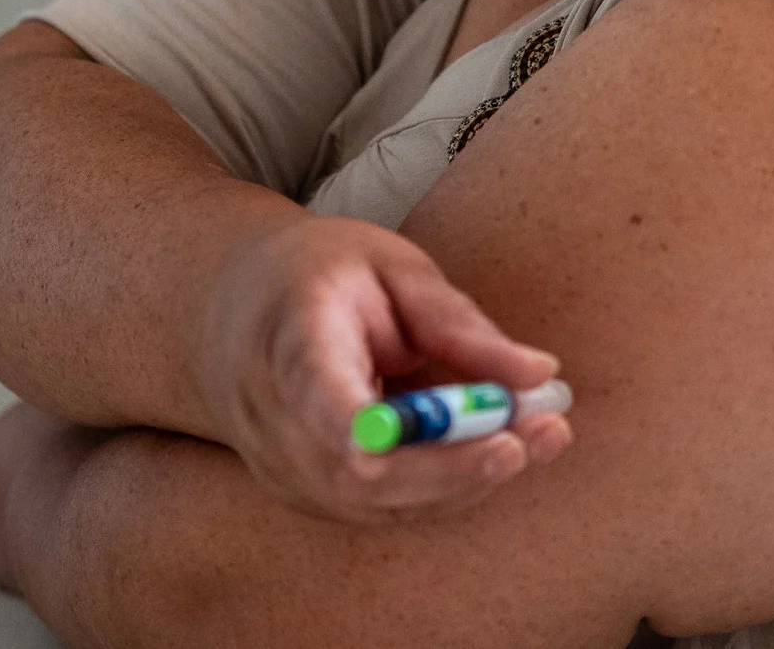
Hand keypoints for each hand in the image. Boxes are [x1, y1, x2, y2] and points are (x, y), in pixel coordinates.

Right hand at [194, 213, 572, 523]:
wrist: (228, 311)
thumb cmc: (320, 277)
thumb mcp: (391, 267)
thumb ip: (459, 322)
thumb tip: (540, 374)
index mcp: (289, 338)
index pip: (321, 397)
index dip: (381, 429)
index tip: (458, 435)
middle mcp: (275, 417)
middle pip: (360, 473)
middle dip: (459, 466)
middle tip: (542, 430)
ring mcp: (283, 466)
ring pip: (380, 503)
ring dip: (469, 479)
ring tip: (545, 431)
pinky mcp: (307, 492)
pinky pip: (384, 507)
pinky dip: (450, 485)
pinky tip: (502, 445)